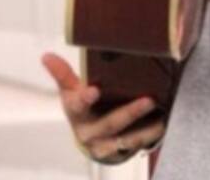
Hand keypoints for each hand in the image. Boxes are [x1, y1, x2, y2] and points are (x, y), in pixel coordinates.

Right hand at [41, 53, 164, 163]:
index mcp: (75, 112)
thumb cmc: (82, 108)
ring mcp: (104, 145)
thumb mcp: (70, 91)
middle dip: (130, 112)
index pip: (77, 104)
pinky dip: (150, 136)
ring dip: (145, 129)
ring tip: (162, 117)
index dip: (85, 98)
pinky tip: (162, 125)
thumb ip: (62, 74)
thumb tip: (46, 55)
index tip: (93, 90)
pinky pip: (135, 146)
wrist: (88, 137)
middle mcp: (88, 132)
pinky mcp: (117, 153)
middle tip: (149, 100)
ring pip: (126, 139)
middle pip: (110, 123)